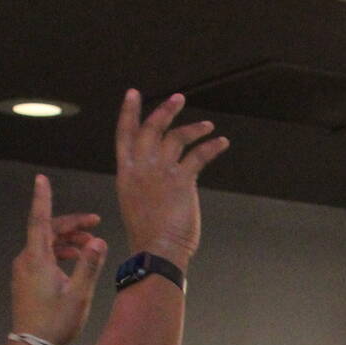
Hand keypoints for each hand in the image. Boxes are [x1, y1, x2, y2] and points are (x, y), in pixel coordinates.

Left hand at [10, 175, 105, 344]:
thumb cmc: (55, 322)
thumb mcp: (79, 294)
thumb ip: (89, 265)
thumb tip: (98, 241)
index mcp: (37, 259)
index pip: (40, 220)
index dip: (42, 198)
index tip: (41, 179)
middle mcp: (26, 260)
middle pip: (47, 231)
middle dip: (72, 225)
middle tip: (95, 224)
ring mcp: (24, 269)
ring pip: (46, 244)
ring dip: (68, 240)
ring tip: (90, 246)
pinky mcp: (26, 279)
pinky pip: (42, 256)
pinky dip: (59, 252)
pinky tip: (74, 261)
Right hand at [113, 89, 228, 266]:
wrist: (156, 250)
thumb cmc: (148, 234)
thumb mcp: (135, 202)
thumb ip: (143, 181)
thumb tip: (157, 172)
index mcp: (126, 172)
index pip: (124, 134)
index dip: (129, 112)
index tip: (133, 94)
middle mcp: (141, 167)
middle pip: (152, 128)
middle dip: (166, 110)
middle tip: (179, 98)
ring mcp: (161, 172)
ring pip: (176, 137)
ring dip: (194, 127)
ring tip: (207, 125)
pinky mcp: (182, 180)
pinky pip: (199, 155)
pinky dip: (212, 146)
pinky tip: (221, 142)